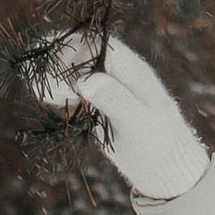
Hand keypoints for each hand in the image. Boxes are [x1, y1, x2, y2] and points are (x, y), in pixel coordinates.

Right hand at [33, 34, 208, 202]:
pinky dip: (58, 88)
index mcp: (133, 71)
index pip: (97, 46)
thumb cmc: (157, 147)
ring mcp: (108, 85)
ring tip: (48, 97)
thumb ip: (115, 99)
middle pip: (81, 51)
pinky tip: (50, 99)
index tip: (58, 80)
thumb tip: (84, 80)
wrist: (166, 169)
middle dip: (58, 64)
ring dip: (54, 75)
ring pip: (74, 67)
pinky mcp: (99, 101)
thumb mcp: (137, 125)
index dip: (71, 54)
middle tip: (49, 91)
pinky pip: (74, 85)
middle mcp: (119, 72)